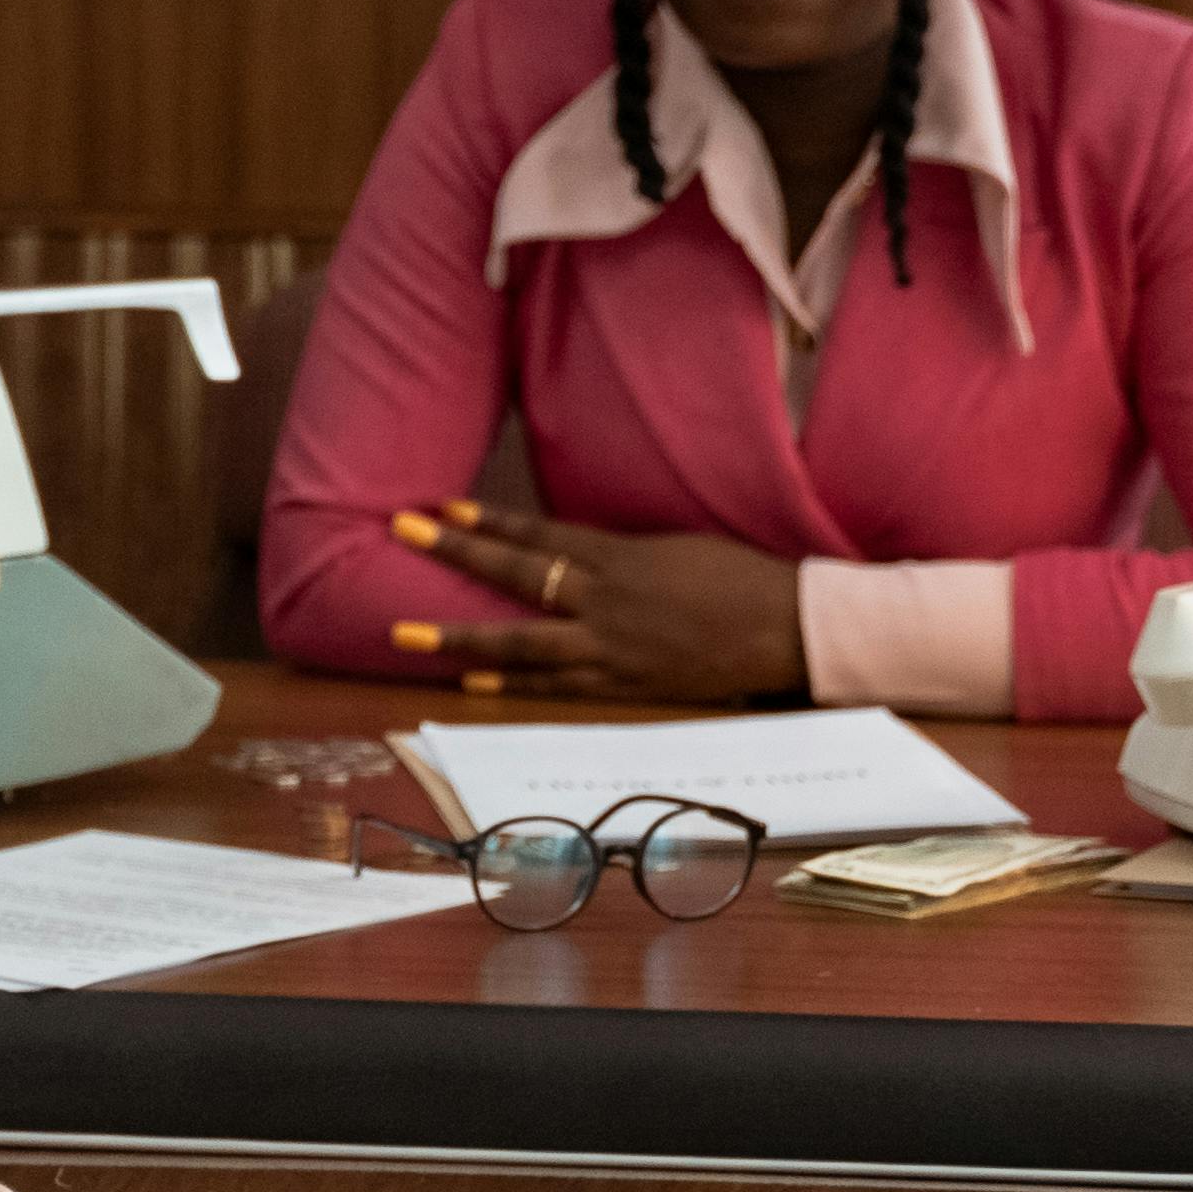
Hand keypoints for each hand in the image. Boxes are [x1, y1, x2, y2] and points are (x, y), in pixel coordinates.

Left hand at [385, 497, 802, 700]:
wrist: (788, 629)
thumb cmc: (739, 579)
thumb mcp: (673, 548)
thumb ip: (616, 554)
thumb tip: (569, 554)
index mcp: (621, 557)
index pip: (540, 534)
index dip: (488, 519)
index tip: (441, 505)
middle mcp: (607, 600)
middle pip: (518, 573)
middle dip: (457, 551)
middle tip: (403, 530)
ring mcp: (612, 646)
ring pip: (523, 638)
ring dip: (461, 635)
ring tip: (407, 634)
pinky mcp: (624, 684)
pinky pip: (557, 686)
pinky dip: (514, 684)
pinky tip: (471, 683)